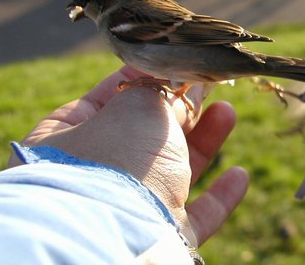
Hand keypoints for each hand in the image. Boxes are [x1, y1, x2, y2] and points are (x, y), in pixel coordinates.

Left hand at [8, 66, 248, 246]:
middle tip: (206, 85)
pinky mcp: (153, 238)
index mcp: (64, 139)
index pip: (103, 99)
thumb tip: (179, 90)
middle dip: (178, 110)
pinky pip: (191, 217)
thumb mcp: (140, 108)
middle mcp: (89, 176)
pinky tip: (240, 176)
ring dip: (203, 142)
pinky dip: (217, 198)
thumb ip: (161, 95)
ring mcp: (122, 209)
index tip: (173, 64)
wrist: (115, 239)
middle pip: (142, 135)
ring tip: (228, 111)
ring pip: (169, 172)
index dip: (140, 80)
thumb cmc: (117, 159)